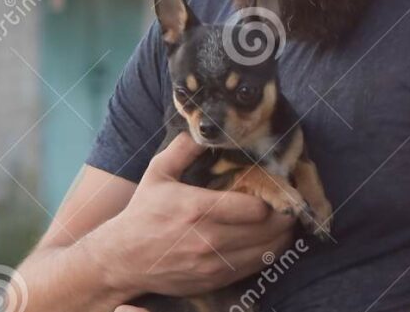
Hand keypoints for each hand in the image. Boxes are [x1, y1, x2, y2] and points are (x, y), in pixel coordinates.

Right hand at [86, 133, 295, 297]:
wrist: (122, 259)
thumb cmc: (142, 213)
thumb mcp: (158, 173)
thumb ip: (183, 149)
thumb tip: (205, 128)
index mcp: (198, 208)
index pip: (256, 209)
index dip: (273, 198)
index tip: (276, 188)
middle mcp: (209, 239)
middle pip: (270, 230)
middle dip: (285, 215)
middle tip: (288, 204)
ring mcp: (214, 264)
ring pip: (268, 251)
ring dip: (281, 236)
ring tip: (282, 221)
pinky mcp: (215, 281)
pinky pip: (256, 267)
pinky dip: (268, 253)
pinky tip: (267, 240)